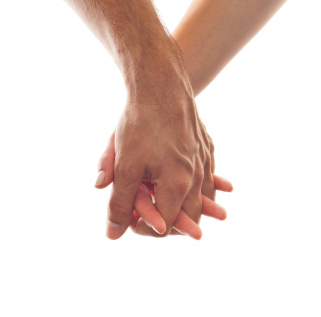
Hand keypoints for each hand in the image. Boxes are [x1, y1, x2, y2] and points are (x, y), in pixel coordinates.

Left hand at [96, 126, 232, 238]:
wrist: (160, 84)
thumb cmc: (141, 124)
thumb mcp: (124, 166)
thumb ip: (119, 203)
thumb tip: (113, 235)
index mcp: (178, 185)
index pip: (166, 226)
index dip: (145, 228)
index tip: (130, 217)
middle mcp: (198, 176)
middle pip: (191, 216)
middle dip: (170, 220)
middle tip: (150, 212)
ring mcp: (205, 160)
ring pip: (204, 197)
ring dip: (189, 205)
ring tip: (172, 203)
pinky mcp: (207, 146)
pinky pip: (208, 174)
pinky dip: (201, 184)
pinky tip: (191, 181)